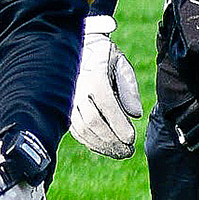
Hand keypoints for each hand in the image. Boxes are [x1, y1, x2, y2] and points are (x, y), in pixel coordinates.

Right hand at [69, 16, 142, 159]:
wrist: (77, 47)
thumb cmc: (103, 56)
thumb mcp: (120, 63)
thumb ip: (129, 87)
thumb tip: (135, 114)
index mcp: (94, 77)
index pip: (107, 106)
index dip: (119, 126)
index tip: (131, 139)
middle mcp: (77, 90)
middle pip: (94, 122)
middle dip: (112, 141)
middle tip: (128, 151)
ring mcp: (67, 101)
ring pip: (83, 130)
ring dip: (102, 146)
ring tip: (120, 152)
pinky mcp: (63, 109)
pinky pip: (75, 131)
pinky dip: (90, 143)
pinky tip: (104, 148)